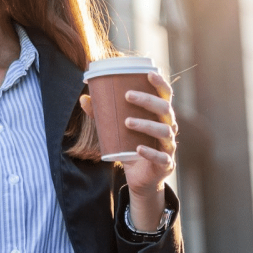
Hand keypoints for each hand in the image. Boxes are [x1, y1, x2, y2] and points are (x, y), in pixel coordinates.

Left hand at [79, 71, 176, 230]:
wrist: (141, 178)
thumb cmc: (131, 147)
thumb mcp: (117, 130)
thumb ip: (103, 115)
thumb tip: (84, 98)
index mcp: (160, 116)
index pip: (166, 95)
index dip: (160, 83)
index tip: (148, 73)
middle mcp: (168, 127)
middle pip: (165, 109)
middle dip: (147, 100)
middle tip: (127, 95)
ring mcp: (169, 145)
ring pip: (164, 131)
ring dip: (146, 124)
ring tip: (127, 122)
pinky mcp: (166, 163)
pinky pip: (162, 156)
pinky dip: (150, 152)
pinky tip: (138, 149)